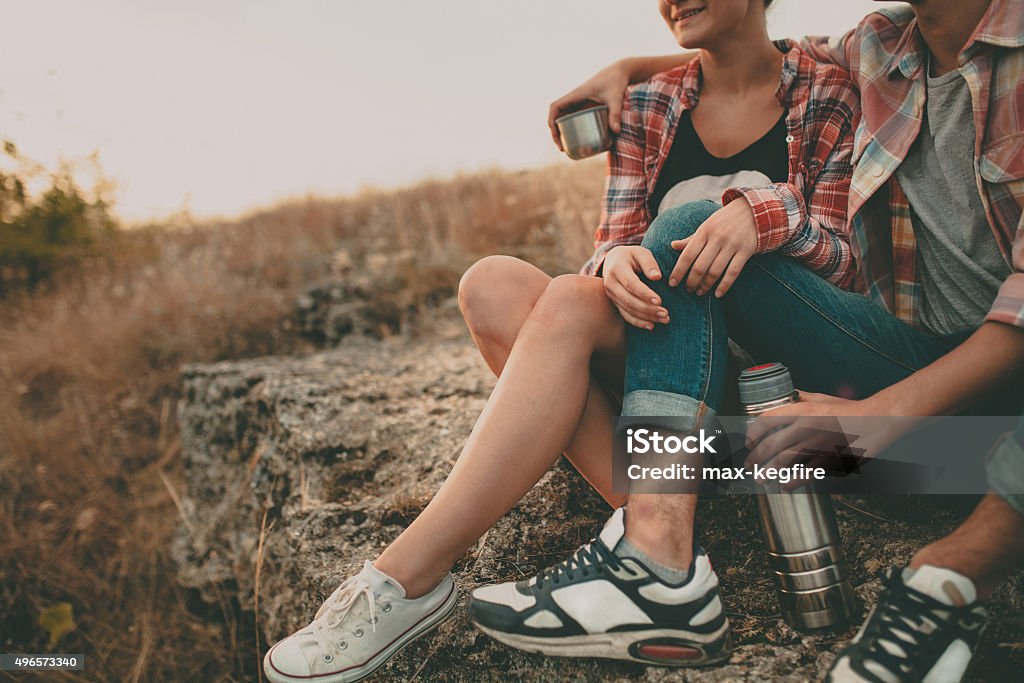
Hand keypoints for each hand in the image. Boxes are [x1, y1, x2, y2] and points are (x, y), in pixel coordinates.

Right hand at [548, 60, 629, 149]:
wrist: (620, 72)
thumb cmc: (616, 82)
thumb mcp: (615, 97)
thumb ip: (615, 113)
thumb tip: (615, 132)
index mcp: (576, 95)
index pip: (555, 107)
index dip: (551, 121)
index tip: (555, 135)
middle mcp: (575, 99)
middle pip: (557, 115)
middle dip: (555, 132)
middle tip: (561, 148)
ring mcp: (579, 103)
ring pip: (563, 117)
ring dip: (561, 131)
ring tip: (566, 148)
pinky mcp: (586, 106)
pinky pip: (573, 117)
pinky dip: (571, 128)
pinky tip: (577, 140)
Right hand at [602, 246, 669, 329]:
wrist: (613, 261)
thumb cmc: (632, 256)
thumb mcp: (640, 252)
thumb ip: (649, 263)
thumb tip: (657, 277)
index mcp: (617, 268)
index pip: (631, 284)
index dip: (645, 294)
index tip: (660, 301)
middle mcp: (610, 283)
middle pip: (629, 300)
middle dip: (648, 309)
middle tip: (665, 313)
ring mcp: (611, 295)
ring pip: (628, 310)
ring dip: (646, 317)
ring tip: (664, 319)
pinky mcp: (615, 303)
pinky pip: (625, 316)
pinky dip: (638, 322)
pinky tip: (652, 326)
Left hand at [669, 199, 757, 297]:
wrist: (753, 210)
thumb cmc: (725, 220)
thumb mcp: (707, 225)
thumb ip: (691, 239)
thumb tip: (672, 246)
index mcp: (704, 231)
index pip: (687, 255)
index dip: (678, 271)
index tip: (672, 283)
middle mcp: (717, 238)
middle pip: (700, 266)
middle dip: (691, 282)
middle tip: (688, 290)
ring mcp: (732, 245)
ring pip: (715, 271)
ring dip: (705, 285)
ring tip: (699, 292)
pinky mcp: (745, 251)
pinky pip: (733, 272)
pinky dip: (724, 285)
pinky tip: (718, 294)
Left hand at [745, 392, 911, 490]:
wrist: (878, 420)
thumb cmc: (851, 409)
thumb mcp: (823, 398)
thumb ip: (803, 397)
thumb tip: (788, 394)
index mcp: (802, 410)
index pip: (767, 420)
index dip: (752, 432)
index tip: (749, 441)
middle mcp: (806, 426)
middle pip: (770, 444)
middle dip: (754, 457)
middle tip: (749, 465)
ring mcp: (816, 444)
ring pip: (783, 461)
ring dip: (768, 472)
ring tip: (761, 478)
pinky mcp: (829, 459)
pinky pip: (804, 474)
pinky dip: (791, 482)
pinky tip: (784, 485)